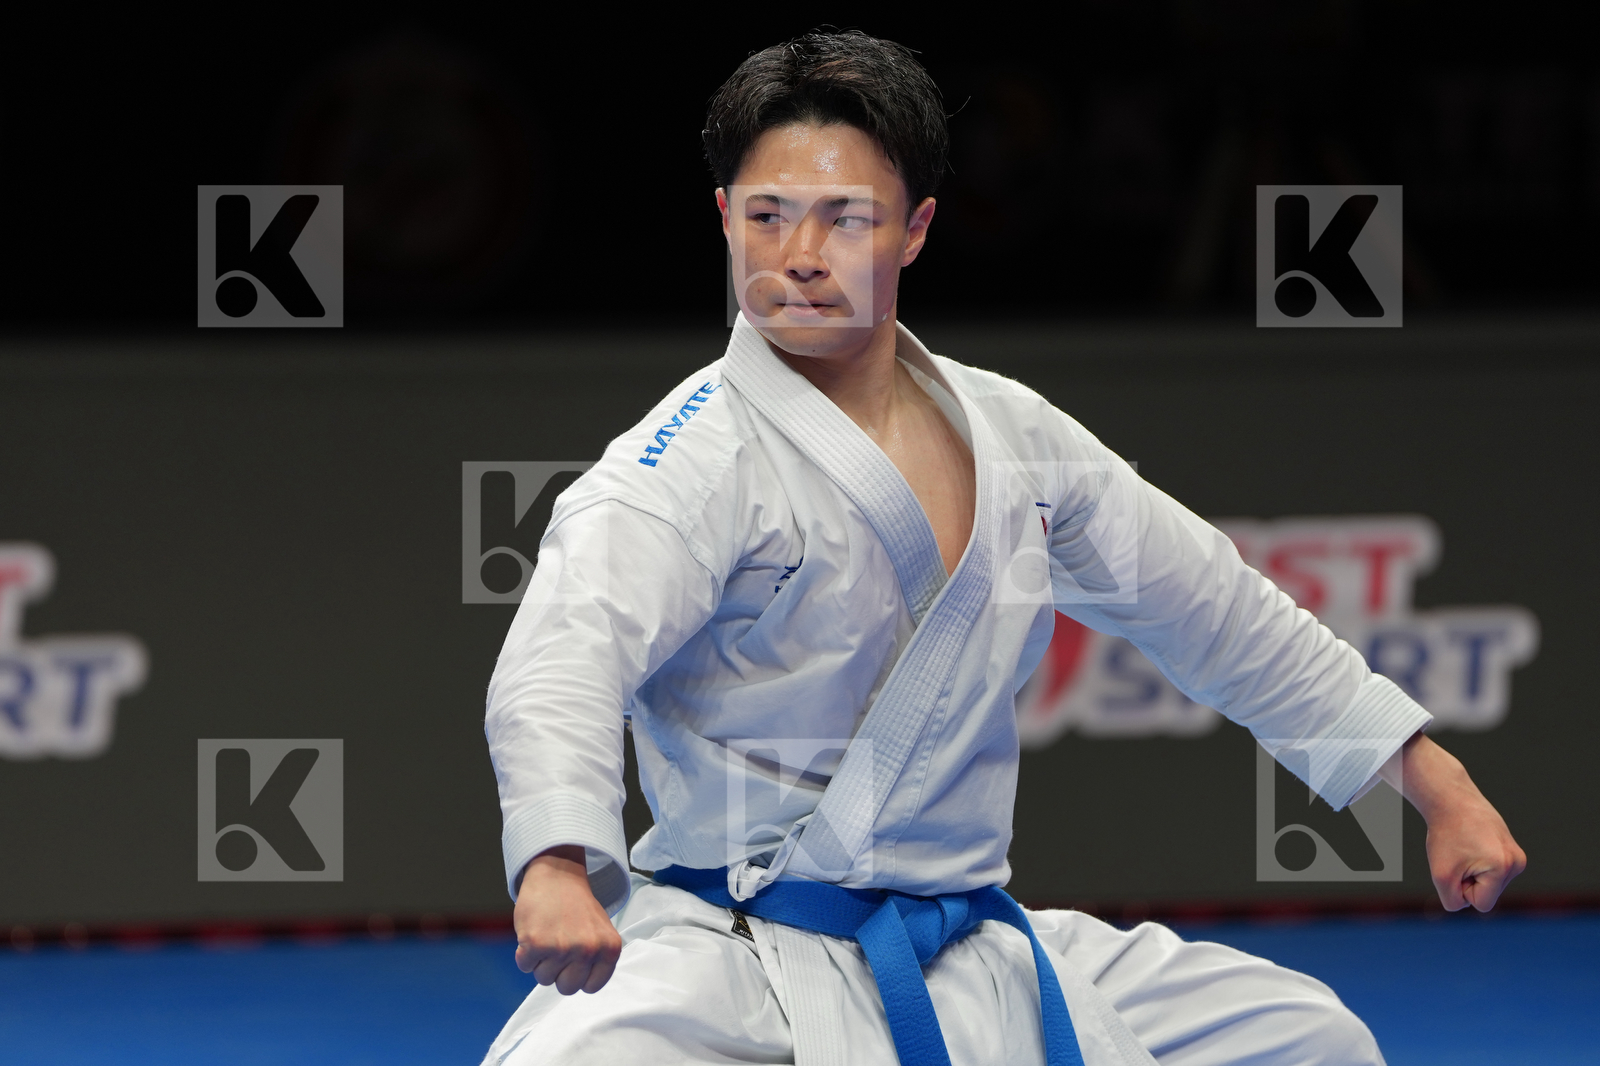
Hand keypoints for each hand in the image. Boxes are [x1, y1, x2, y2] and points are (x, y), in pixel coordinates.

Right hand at [513, 845, 622, 993]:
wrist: (557, 874)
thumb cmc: (577, 907)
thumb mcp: (600, 932)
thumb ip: (597, 960)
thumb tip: (583, 986)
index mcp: (609, 949)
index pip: (591, 987)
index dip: (578, 976)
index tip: (574, 961)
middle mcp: (588, 950)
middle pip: (567, 988)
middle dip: (558, 973)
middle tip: (558, 947)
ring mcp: (562, 948)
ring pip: (544, 978)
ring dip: (541, 961)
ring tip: (548, 934)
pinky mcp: (536, 944)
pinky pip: (525, 966)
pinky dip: (524, 953)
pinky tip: (534, 931)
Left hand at [1383, 735, 1526, 911]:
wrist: (1451, 799)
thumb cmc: (1445, 836)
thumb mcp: (1441, 876)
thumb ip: (1453, 901)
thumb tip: (1470, 904)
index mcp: (1504, 868)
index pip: (1481, 904)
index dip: (1461, 890)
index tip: (1456, 865)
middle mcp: (1517, 862)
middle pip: (1487, 893)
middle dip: (1468, 880)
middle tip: (1459, 853)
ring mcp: (1517, 854)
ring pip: (1489, 883)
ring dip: (1473, 870)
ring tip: (1466, 846)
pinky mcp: (1512, 848)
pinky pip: (1491, 870)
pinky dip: (1478, 861)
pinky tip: (1472, 843)